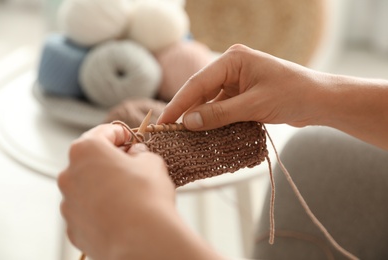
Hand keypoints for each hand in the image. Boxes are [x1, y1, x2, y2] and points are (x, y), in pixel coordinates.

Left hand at [58, 124, 222, 259]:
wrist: (142, 240)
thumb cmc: (146, 196)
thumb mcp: (151, 162)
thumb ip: (139, 153)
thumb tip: (135, 154)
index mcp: (86, 150)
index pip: (103, 132)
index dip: (122, 134)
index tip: (132, 139)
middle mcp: (69, 174)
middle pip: (90, 160)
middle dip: (110, 160)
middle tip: (132, 165)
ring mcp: (68, 203)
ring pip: (86, 187)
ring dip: (103, 185)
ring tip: (128, 194)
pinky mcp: (72, 227)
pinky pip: (86, 211)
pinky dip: (99, 209)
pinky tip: (120, 213)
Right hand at [158, 44, 324, 129]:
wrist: (320, 101)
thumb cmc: (293, 95)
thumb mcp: (254, 106)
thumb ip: (219, 114)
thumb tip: (188, 122)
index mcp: (233, 59)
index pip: (198, 83)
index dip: (178, 104)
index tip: (163, 122)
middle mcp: (232, 67)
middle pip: (201, 91)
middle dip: (186, 111)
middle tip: (169, 131)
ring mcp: (237, 80)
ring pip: (209, 100)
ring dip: (200, 117)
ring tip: (183, 135)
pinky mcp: (242, 93)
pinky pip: (221, 106)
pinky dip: (213, 119)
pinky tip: (204, 132)